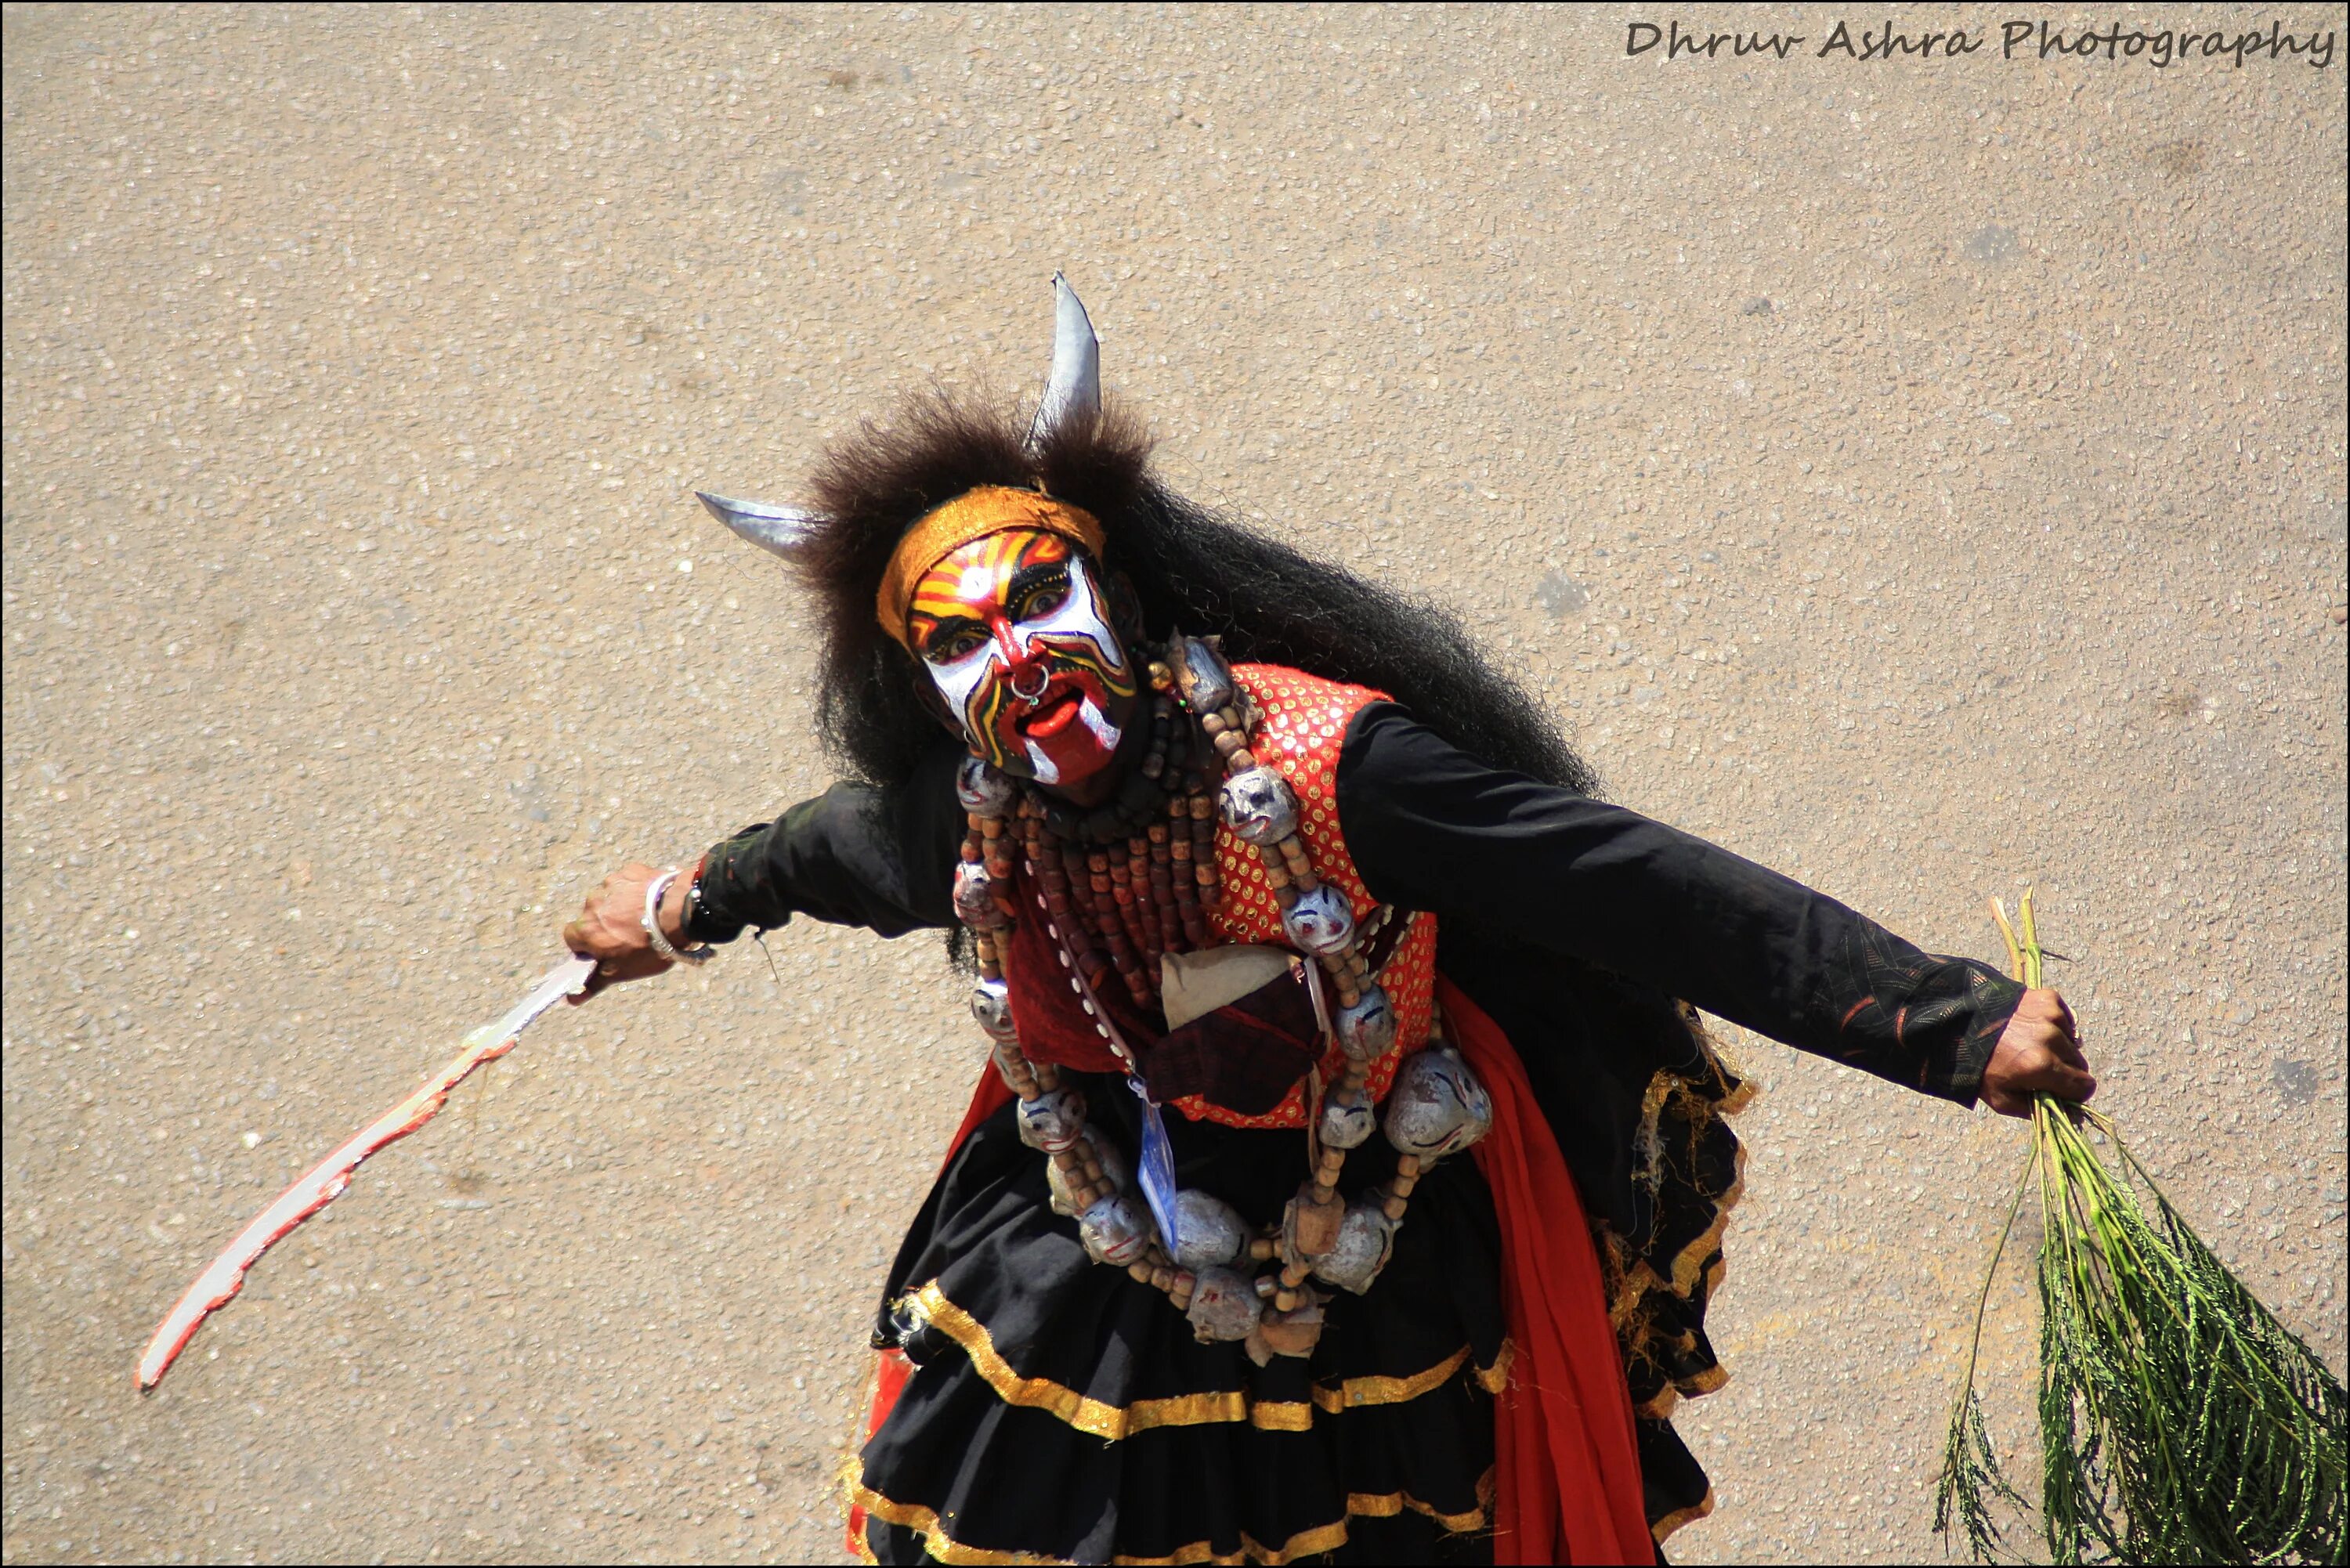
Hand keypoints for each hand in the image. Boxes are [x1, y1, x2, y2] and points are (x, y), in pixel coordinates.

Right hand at [559, 861, 690, 1001]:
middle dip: (605, 926)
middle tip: (629, 936)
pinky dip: (635, 892)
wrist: (680, 913)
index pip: (572, 938)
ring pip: (609, 899)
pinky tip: (651, 903)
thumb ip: (593, 983)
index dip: (587, 946)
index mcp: (585, 929)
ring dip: (620, 907)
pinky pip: (627, 884)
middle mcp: (591, 903)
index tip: (604, 951)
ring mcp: (610, 884)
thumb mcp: (621, 972)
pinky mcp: (630, 872)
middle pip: (591, 917)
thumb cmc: (650, 947)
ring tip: (644, 919)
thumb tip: (570, 1000)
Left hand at [1980, 987, 2095, 1116]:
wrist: (1956, 1021)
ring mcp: (2051, 1015)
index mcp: (2042, 1065)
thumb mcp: (2001, 1099)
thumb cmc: (1978, 1065)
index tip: (2061, 1091)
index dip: (2074, 1093)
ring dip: (2059, 1047)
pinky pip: (2066, 1019)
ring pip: (2073, 1042)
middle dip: (2065, 1070)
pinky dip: (2055, 1025)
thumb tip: (2074, 1114)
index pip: (2085, 1087)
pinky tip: (2031, 1028)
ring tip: (2029, 1045)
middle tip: (2038, 1068)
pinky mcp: (2048, 998)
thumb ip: (2039, 1110)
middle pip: (2080, 1064)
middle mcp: (2051, 1038)